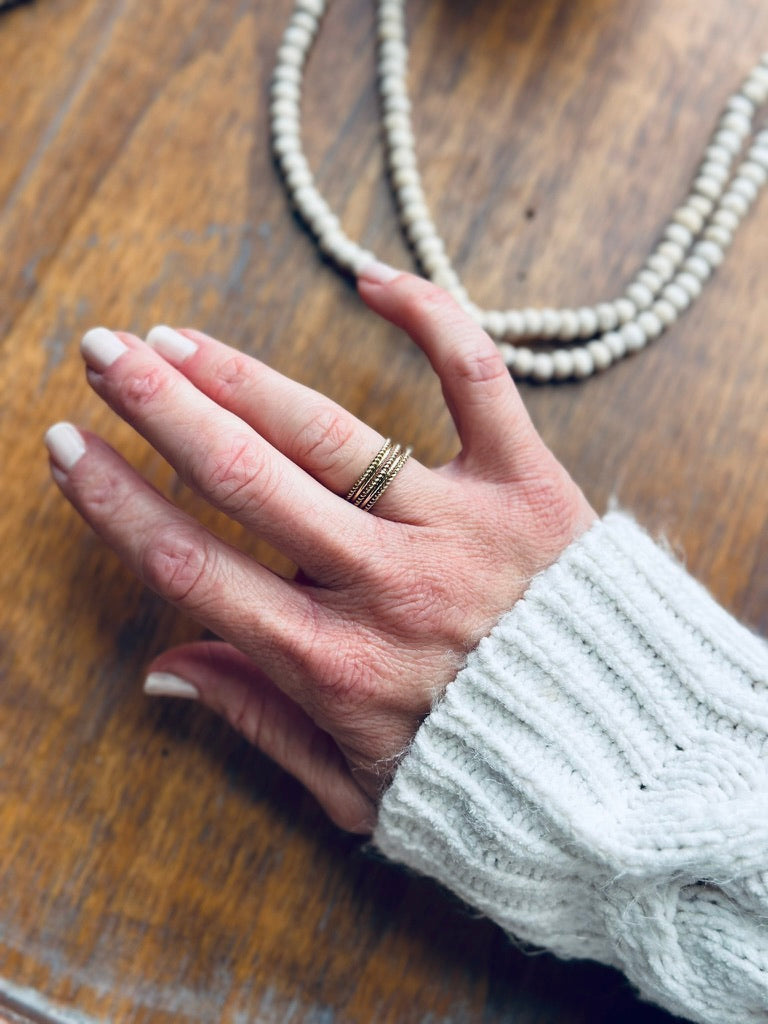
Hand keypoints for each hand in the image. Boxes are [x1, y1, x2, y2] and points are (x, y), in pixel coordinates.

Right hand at [45, 266, 595, 832]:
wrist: (622, 761)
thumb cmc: (482, 777)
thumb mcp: (357, 788)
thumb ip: (257, 721)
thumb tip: (161, 667)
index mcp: (333, 664)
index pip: (192, 566)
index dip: (118, 503)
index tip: (68, 451)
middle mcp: (387, 585)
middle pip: (246, 480)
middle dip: (160, 411)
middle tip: (102, 356)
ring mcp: (460, 525)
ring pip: (330, 431)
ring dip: (243, 376)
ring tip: (178, 338)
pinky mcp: (528, 482)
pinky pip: (477, 379)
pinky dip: (429, 319)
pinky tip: (370, 280)